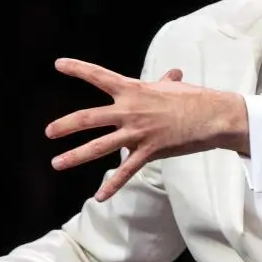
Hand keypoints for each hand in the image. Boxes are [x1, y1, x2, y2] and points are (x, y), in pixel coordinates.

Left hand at [46, 58, 248, 200]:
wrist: (212, 116)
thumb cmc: (194, 99)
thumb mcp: (173, 88)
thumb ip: (164, 82)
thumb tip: (171, 73)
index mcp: (132, 90)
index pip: (99, 76)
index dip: (78, 69)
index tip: (58, 64)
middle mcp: (129, 111)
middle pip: (89, 118)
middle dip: (66, 126)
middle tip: (49, 132)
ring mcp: (137, 133)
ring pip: (100, 146)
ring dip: (75, 156)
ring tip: (57, 163)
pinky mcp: (149, 151)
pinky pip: (126, 171)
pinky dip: (112, 185)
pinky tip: (99, 197)